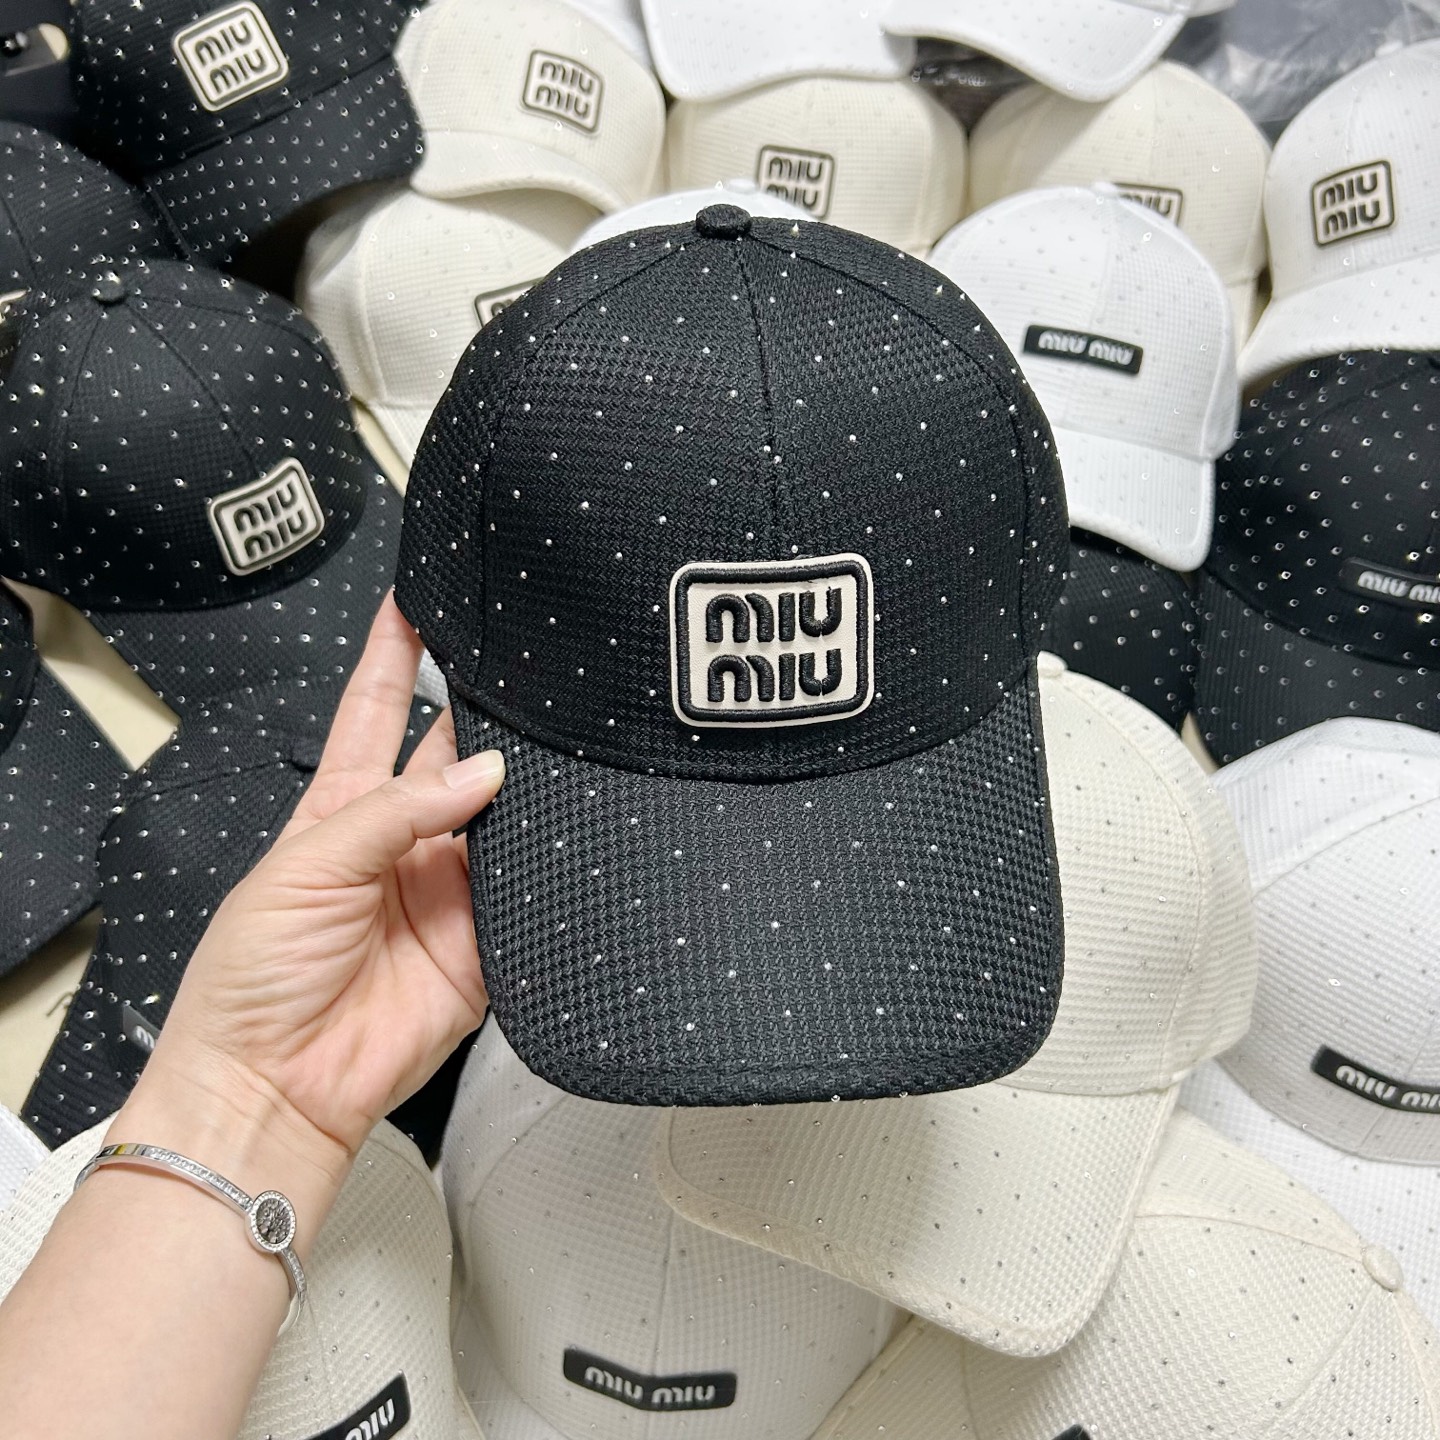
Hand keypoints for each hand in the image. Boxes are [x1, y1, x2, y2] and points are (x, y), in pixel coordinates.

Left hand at [131, 596, 501, 1173]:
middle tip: (519, 672)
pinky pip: (529, 891)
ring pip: (503, 817)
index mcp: (341, 811)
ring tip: (551, 742)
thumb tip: (482, 770)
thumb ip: (394, 814)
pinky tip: (564, 830)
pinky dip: (549, 863)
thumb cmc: (252, 979)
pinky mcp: (485, 944)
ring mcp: (447, 890)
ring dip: (525, 785)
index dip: (396, 655)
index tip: (420, 599)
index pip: (375, 711)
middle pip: (453, 755)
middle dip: (484, 711)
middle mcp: (401, 842)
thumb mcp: (304, 867)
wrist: (275, 1085)